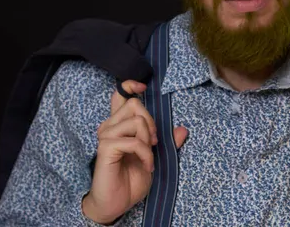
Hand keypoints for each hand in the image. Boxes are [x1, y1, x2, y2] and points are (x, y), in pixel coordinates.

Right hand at [82, 80, 188, 224]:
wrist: (116, 203)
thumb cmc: (131, 180)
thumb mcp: (154, 158)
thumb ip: (166, 142)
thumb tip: (183, 130)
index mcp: (118, 125)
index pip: (119, 95)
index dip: (130, 85)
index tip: (143, 87)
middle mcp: (109, 126)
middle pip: (135, 105)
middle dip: (151, 122)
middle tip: (154, 143)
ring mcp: (106, 135)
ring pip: (136, 121)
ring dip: (149, 141)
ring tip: (148, 157)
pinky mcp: (106, 147)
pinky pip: (134, 141)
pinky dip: (146, 154)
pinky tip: (147, 165)